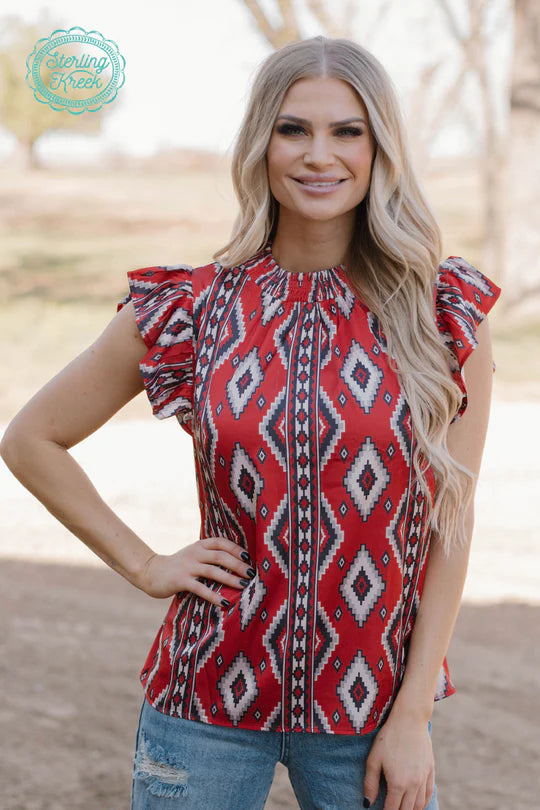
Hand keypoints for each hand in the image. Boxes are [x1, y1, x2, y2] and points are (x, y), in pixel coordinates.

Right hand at [136, 536, 254, 605]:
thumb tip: (236, 563)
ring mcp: (188, 566)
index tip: (249, 558)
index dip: (236, 549)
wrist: (151, 572)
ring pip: (213, 571)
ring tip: (244, 586)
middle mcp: (195, 553)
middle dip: (238, 565)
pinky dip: (214, 596)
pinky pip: (201, 588)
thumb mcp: (194, 555)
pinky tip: (225, 603)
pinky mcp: (181, 581)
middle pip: (221, 556)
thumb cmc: (178, 565)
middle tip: (251, 574)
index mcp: (200, 545)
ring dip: (230, 579)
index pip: (221, 542)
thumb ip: (210, 555)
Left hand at [364, 710, 434, 809]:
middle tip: (391, 809)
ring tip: (402, 808)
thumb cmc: (388, 737)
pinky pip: (428, 793)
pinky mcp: (430, 770)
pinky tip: (417, 803)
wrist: (410, 720)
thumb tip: (367, 803)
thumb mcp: (374, 758)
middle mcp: (413, 784)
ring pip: (419, 805)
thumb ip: (370, 783)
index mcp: (397, 783)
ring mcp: (423, 778)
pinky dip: (423, 802)